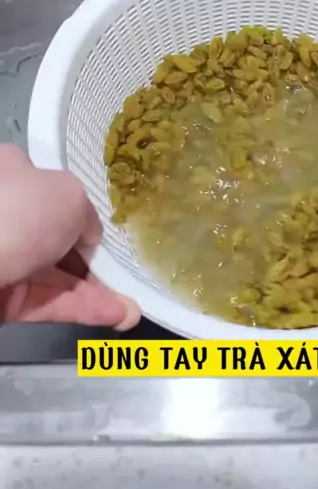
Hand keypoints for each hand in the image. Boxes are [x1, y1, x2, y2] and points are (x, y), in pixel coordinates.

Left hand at [0, 145, 139, 326]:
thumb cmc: (16, 212)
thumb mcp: (69, 196)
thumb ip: (87, 217)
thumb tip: (88, 237)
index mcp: (13, 174)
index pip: (54, 192)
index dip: (84, 211)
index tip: (112, 231)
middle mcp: (7, 214)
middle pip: (60, 239)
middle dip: (96, 260)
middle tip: (129, 275)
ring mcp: (4, 258)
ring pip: (58, 276)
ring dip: (98, 292)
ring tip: (133, 309)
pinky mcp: (3, 298)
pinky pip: (50, 302)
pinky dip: (83, 309)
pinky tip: (115, 315)